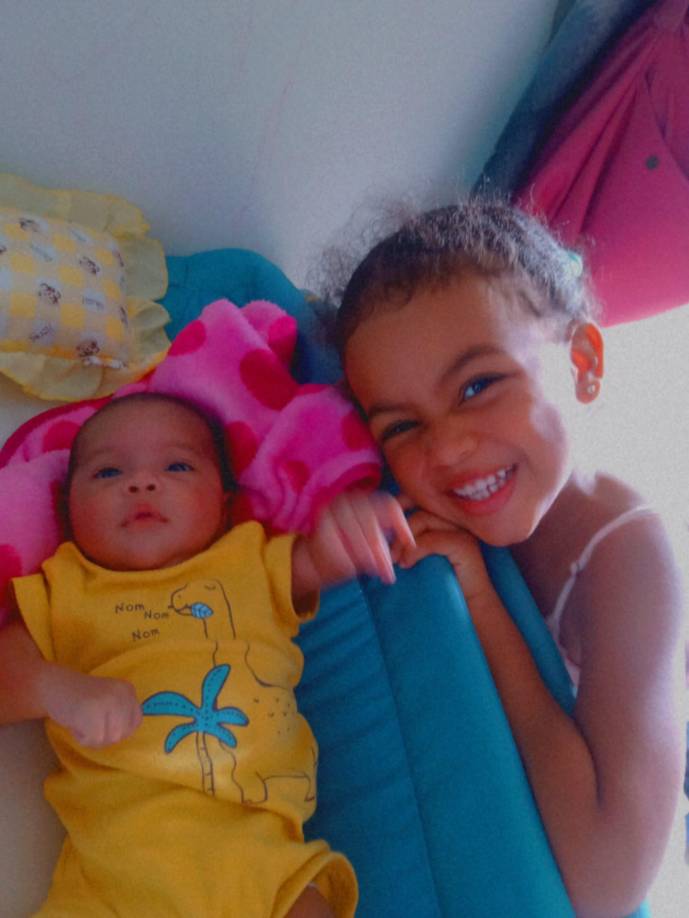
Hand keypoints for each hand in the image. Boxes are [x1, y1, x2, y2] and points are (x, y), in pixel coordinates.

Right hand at [40, 667, 141, 747]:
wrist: (53, 685)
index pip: (135, 722)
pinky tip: (75, 722)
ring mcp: (109, 701)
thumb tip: (123, 735)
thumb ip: (120, 715)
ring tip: (81, 721)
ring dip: (93, 737)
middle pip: (122, 733)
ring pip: (110, 738)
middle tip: (87, 722)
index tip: (101, 721)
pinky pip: (94, 739)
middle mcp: (122, 693)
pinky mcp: (93, 712)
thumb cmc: (79, 699)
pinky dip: (82, 737)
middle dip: (103, 735)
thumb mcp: (108, 701)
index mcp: (128, 690)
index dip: (118, 729)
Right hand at [294, 490, 414, 594]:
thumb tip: (411, 543)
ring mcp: (331, 515)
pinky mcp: (321, 533)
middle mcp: (346, 501)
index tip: (410, 544)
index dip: (402, 525)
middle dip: (383, 552)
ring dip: (372, 560)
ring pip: (360, 540)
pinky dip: (355, 564)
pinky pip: (345, 551)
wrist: (312, 559)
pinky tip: (361, 570)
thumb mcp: (370, 534)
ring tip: (382, 575)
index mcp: (361, 498)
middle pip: (373, 526)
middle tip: (390, 573)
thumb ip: (386, 533)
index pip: (388, 504)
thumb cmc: (348, 545)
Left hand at [393, 496, 491, 603]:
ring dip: (403, 540)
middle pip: (420, 505)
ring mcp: (462, 529)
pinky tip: (407, 564)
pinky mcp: (464, 545)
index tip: (380, 521)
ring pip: (423, 519)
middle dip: (397, 523)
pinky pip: (431, 539)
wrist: (470, 604)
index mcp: (448, 516)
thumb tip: (384, 529)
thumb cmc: (444, 580)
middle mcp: (457, 517)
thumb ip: (411, 539)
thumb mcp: (423, 554)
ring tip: (396, 560)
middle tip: (388, 547)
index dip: (400, 503)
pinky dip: (414, 551)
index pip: (422, 496)